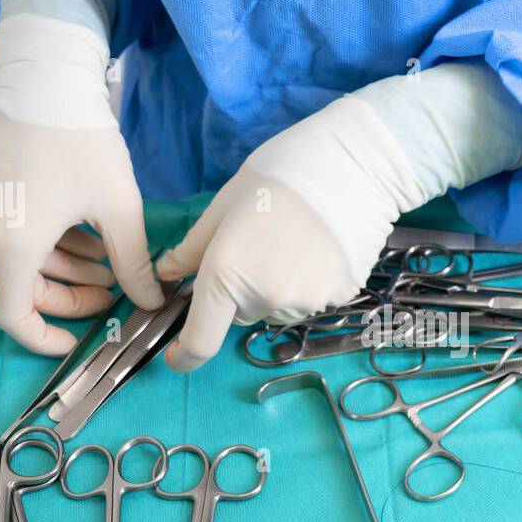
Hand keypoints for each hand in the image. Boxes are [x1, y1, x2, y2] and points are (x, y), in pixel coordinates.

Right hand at [0, 110, 163, 354]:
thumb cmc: (82, 140)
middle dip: (71, 294)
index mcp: (10, 243)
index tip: (74, 340)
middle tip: (114, 286)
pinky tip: (85, 233)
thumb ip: (134, 264)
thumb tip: (154, 302)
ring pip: (18, 262)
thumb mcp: (118, 207)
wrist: (44, 77)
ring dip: (63, 268)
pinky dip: (44, 244)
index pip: (14, 316)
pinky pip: (7, 236)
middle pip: (21, 289)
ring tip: (109, 257)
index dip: (44, 337)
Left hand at [156, 96, 418, 370]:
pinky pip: (310, 299)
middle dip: (239, 291)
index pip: (201, 341)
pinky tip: (318, 247)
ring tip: (293, 240)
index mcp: (226, 275)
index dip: (185, 356)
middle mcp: (264, 299)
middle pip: (241, 312)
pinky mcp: (338, 298)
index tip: (178, 355)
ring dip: (275, 287)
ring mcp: (305, 302)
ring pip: (277, 307)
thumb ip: (193, 249)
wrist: (353, 166)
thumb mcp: (223, 206)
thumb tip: (168, 274)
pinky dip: (308, 281)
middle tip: (257, 245)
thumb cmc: (279, 175)